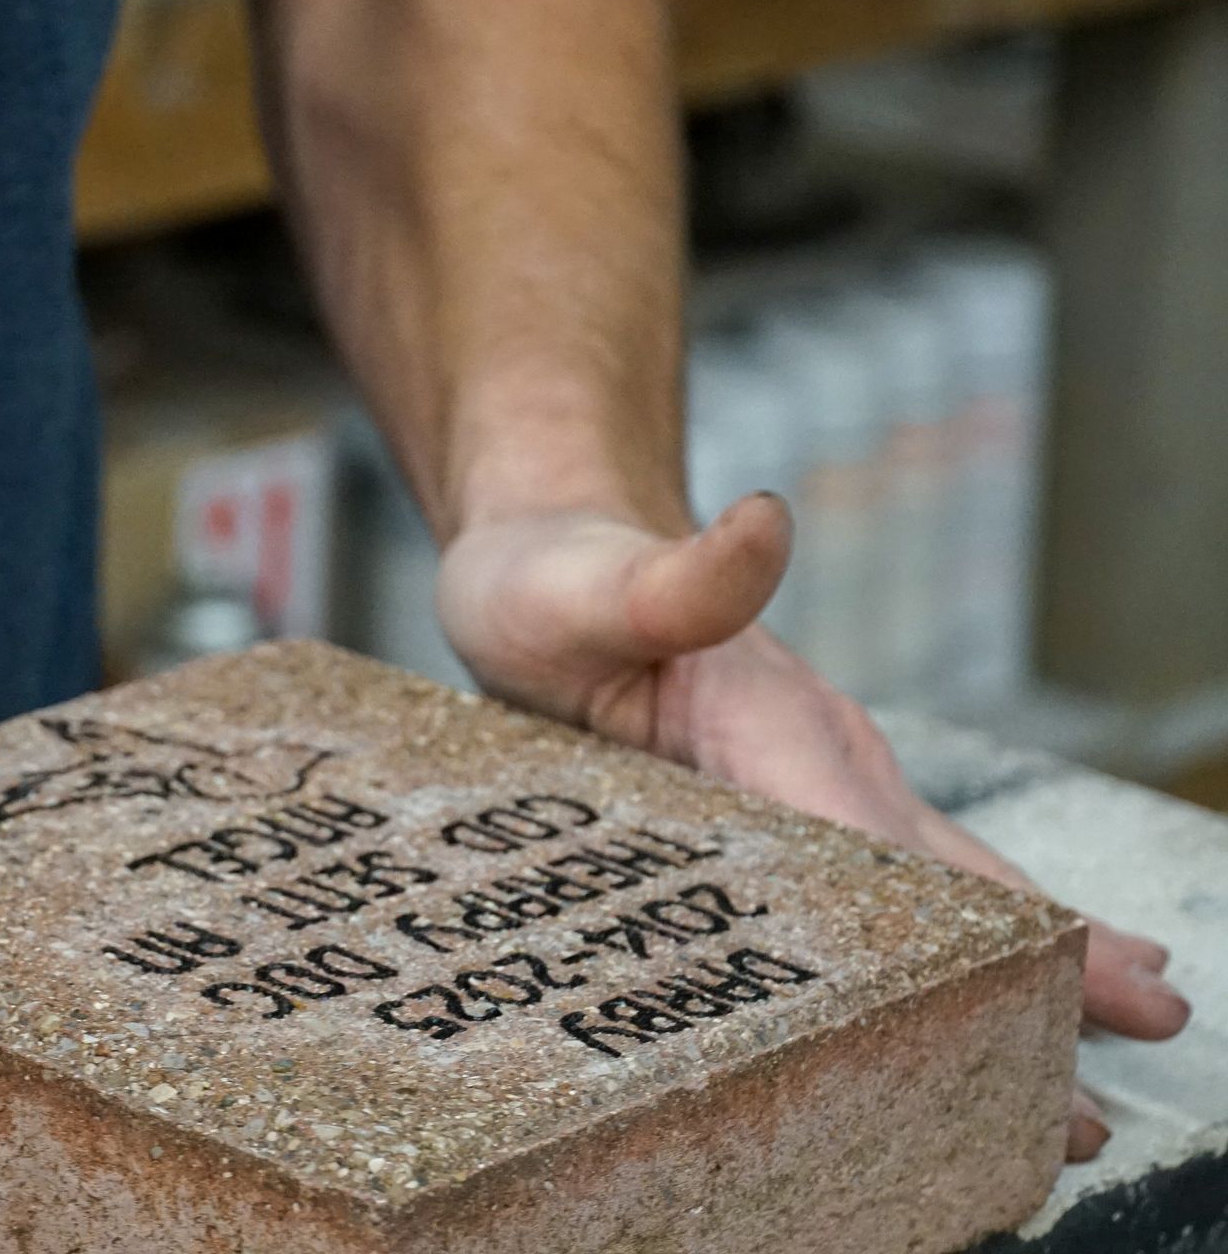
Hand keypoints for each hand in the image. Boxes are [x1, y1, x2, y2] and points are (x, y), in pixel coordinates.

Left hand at [438, 492, 1190, 1160]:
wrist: (545, 554)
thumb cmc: (557, 579)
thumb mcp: (592, 585)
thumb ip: (679, 579)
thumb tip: (763, 520)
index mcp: (788, 726)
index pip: (890, 856)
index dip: (967, 943)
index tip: (1049, 1015)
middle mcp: (822, 762)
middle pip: (945, 891)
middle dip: (1023, 993)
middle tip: (1086, 1112)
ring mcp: (806, 790)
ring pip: (927, 900)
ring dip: (994, 992)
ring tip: (1068, 1099)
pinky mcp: (772, 814)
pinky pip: (864, 900)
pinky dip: (921, 968)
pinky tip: (949, 1020)